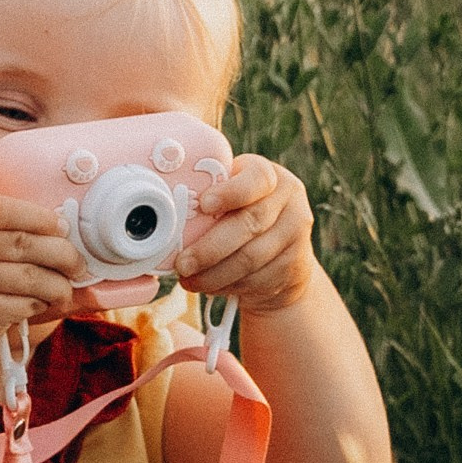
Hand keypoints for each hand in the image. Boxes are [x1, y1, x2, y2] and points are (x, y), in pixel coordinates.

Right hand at [0, 194, 79, 369]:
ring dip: (58, 284)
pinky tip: (41, 305)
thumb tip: (58, 222)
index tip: (61, 227)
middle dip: (62, 253)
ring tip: (65, 288)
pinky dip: (40, 305)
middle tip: (77, 263)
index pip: (4, 209)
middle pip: (24, 243)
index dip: (40, 217)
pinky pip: (24, 303)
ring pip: (30, 277)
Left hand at [176, 155, 315, 315]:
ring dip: (214, 274)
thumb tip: (165, 209)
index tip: (204, 204)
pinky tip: (210, 286)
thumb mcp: (231, 199)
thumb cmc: (242, 216)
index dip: (230, 193)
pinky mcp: (295, 265)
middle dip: (210, 248)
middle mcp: (289, 201)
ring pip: (252, 258)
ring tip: (189, 279)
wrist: (283, 252)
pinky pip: (257, 280)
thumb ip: (211, 196)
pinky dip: (228, 286)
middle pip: (250, 224)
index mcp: (270, 177)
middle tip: (182, 263)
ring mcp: (296, 234)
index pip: (256, 179)